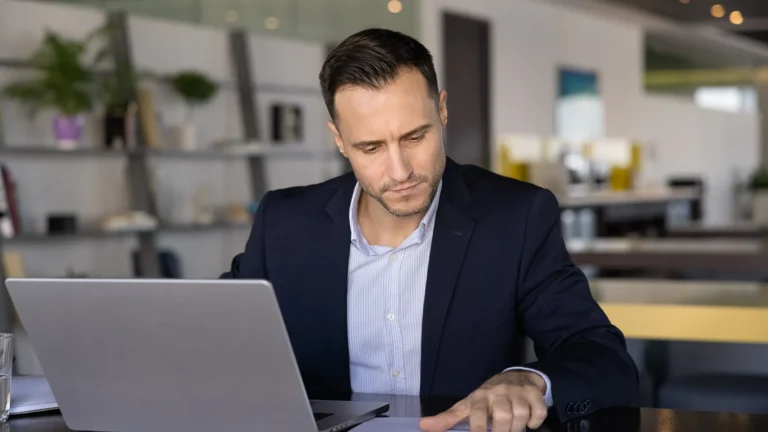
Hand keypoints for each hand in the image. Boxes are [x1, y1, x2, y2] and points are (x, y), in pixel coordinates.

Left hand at [419, 370, 547, 431]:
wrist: (517, 377)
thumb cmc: (488, 397)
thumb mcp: (468, 406)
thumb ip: (447, 419)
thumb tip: (422, 426)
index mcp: (479, 397)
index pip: (478, 414)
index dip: (478, 430)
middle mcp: (498, 393)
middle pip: (503, 419)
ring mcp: (517, 392)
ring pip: (520, 417)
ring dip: (518, 429)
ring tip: (512, 428)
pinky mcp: (534, 393)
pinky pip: (537, 413)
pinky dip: (535, 422)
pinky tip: (528, 422)